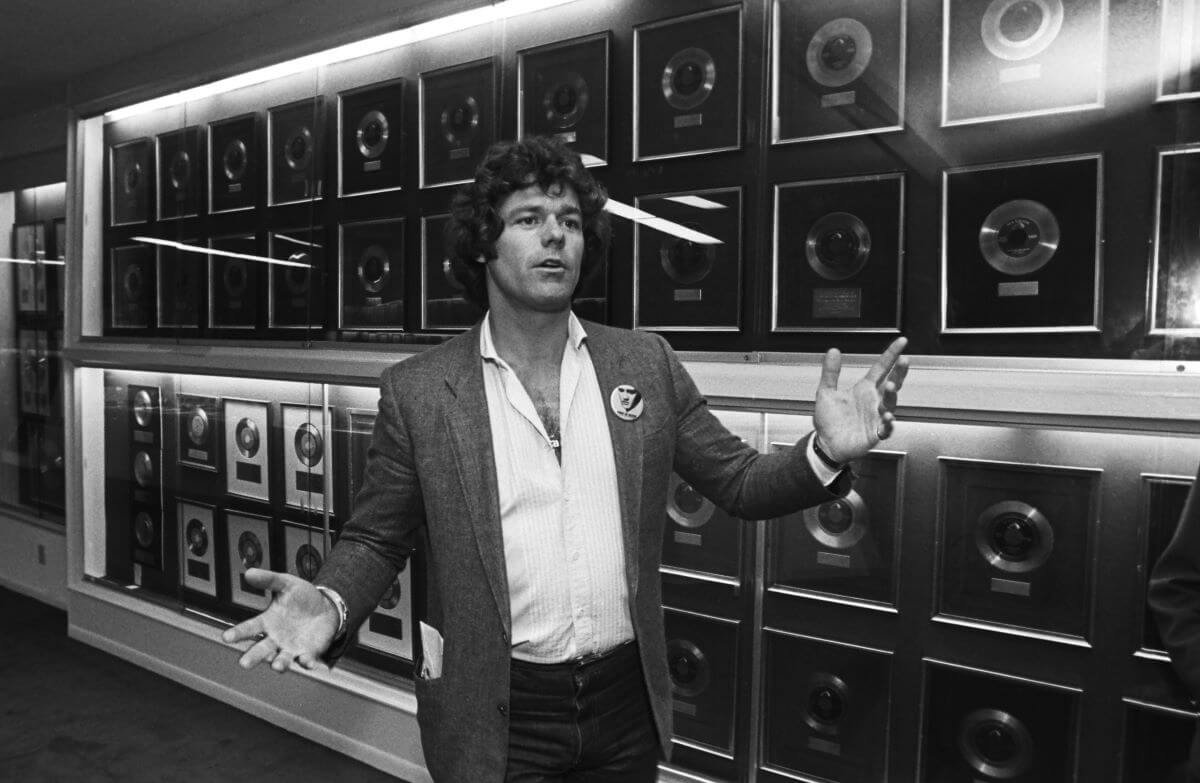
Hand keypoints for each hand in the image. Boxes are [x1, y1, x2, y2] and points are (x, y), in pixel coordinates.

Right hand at [220, 568, 338, 673]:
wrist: (326, 607)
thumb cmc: (302, 597)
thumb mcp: (287, 584)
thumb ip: (269, 580)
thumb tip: (249, 572)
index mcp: (267, 622)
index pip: (249, 628)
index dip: (238, 633)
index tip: (226, 637)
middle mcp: (276, 639)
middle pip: (261, 650)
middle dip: (253, 657)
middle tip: (244, 663)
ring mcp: (291, 648)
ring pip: (282, 659)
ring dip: (279, 664)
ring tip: (276, 666)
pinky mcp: (308, 653)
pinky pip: (306, 660)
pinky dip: (306, 662)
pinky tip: (307, 662)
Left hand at [813, 337, 908, 463]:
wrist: (825, 444)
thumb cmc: (829, 420)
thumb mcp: (826, 392)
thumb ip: (830, 372)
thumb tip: (832, 350)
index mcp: (864, 390)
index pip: (881, 369)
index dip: (891, 355)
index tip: (902, 342)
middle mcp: (874, 402)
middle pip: (892, 384)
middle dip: (899, 372)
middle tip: (904, 360)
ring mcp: (876, 417)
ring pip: (890, 404)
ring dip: (891, 396)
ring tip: (890, 386)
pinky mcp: (875, 434)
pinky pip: (886, 428)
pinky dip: (888, 423)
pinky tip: (887, 417)